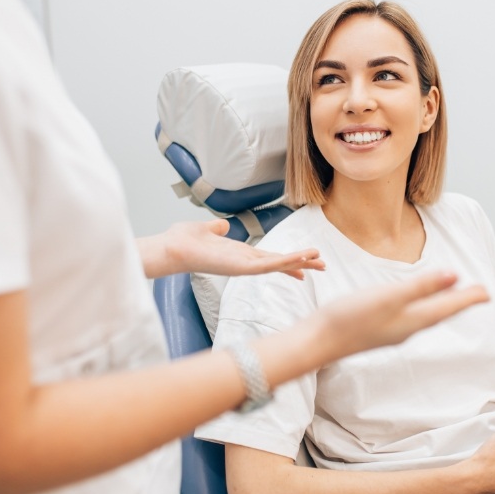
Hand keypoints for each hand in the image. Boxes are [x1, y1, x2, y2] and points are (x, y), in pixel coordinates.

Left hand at [138, 219, 324, 278]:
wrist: (171, 248)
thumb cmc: (184, 241)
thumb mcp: (206, 229)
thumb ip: (216, 228)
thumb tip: (222, 225)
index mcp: (239, 254)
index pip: (269, 257)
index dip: (288, 259)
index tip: (306, 262)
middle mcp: (244, 262)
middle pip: (279, 263)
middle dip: (301, 263)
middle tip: (323, 266)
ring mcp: (243, 267)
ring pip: (278, 265)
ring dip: (299, 262)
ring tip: (319, 260)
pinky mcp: (240, 268)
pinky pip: (268, 266)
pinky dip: (285, 262)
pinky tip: (300, 259)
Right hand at [316, 271, 488, 361]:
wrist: (319, 341)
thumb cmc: (350, 318)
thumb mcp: (389, 297)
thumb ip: (422, 287)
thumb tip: (454, 275)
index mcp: (414, 320)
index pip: (449, 307)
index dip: (469, 298)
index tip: (488, 293)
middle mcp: (407, 329)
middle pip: (442, 313)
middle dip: (460, 302)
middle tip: (479, 295)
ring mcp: (393, 331)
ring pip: (427, 316)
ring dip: (443, 306)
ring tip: (453, 297)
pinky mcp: (379, 329)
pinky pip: (411, 317)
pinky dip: (423, 308)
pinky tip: (415, 306)